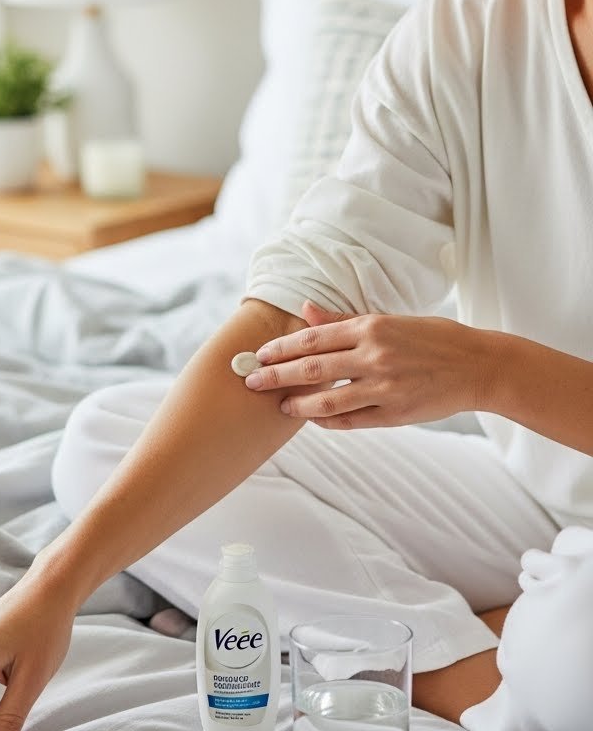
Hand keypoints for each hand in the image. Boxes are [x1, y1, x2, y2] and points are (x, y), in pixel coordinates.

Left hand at [244, 299, 492, 428]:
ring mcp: (385, 386)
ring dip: (298, 404)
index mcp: (372, 327)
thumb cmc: (433, 338)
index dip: (282, 348)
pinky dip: (328, 420)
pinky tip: (313, 419)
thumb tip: (306, 310)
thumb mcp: (390, 320)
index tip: (260, 355)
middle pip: (312, 368)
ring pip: (328, 399)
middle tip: (251, 382)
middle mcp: (375, 355)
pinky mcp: (395, 413)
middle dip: (276, 376)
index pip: (314, 338)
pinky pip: (352, 420)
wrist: (478, 366)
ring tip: (279, 406)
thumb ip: (345, 320)